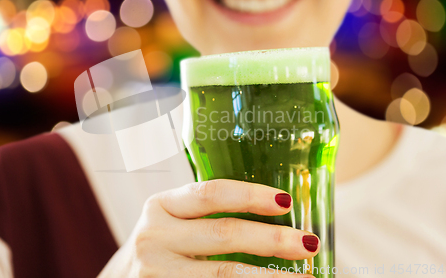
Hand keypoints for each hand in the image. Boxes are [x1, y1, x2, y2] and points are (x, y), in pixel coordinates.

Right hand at [99, 179, 317, 277]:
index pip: (210, 193)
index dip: (250, 195)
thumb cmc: (159, 245)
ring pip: (226, 274)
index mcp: (161, 206)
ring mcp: (158, 272)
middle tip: (308, 243)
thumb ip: (203, 214)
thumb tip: (275, 210)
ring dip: (270, 277)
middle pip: (224, 234)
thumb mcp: (171, 220)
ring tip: (304, 277)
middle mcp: (155, 237)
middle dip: (272, 240)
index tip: (285, 202)